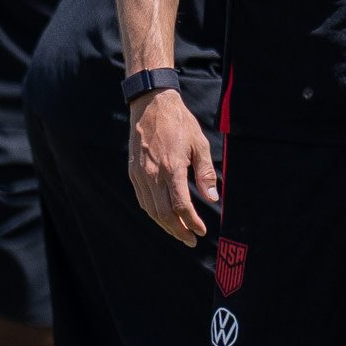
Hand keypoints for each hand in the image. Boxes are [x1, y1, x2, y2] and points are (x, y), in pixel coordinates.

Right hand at [126, 90, 219, 244]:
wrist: (151, 105)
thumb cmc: (180, 123)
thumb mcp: (200, 145)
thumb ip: (206, 173)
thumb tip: (212, 199)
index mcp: (171, 168)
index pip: (181, 206)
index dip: (192, 222)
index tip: (202, 230)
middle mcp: (152, 174)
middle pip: (163, 213)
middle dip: (178, 230)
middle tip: (191, 240)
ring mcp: (140, 174)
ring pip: (150, 209)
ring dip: (165, 225)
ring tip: (179, 233)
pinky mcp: (133, 172)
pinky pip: (142, 199)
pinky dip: (153, 212)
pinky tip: (164, 217)